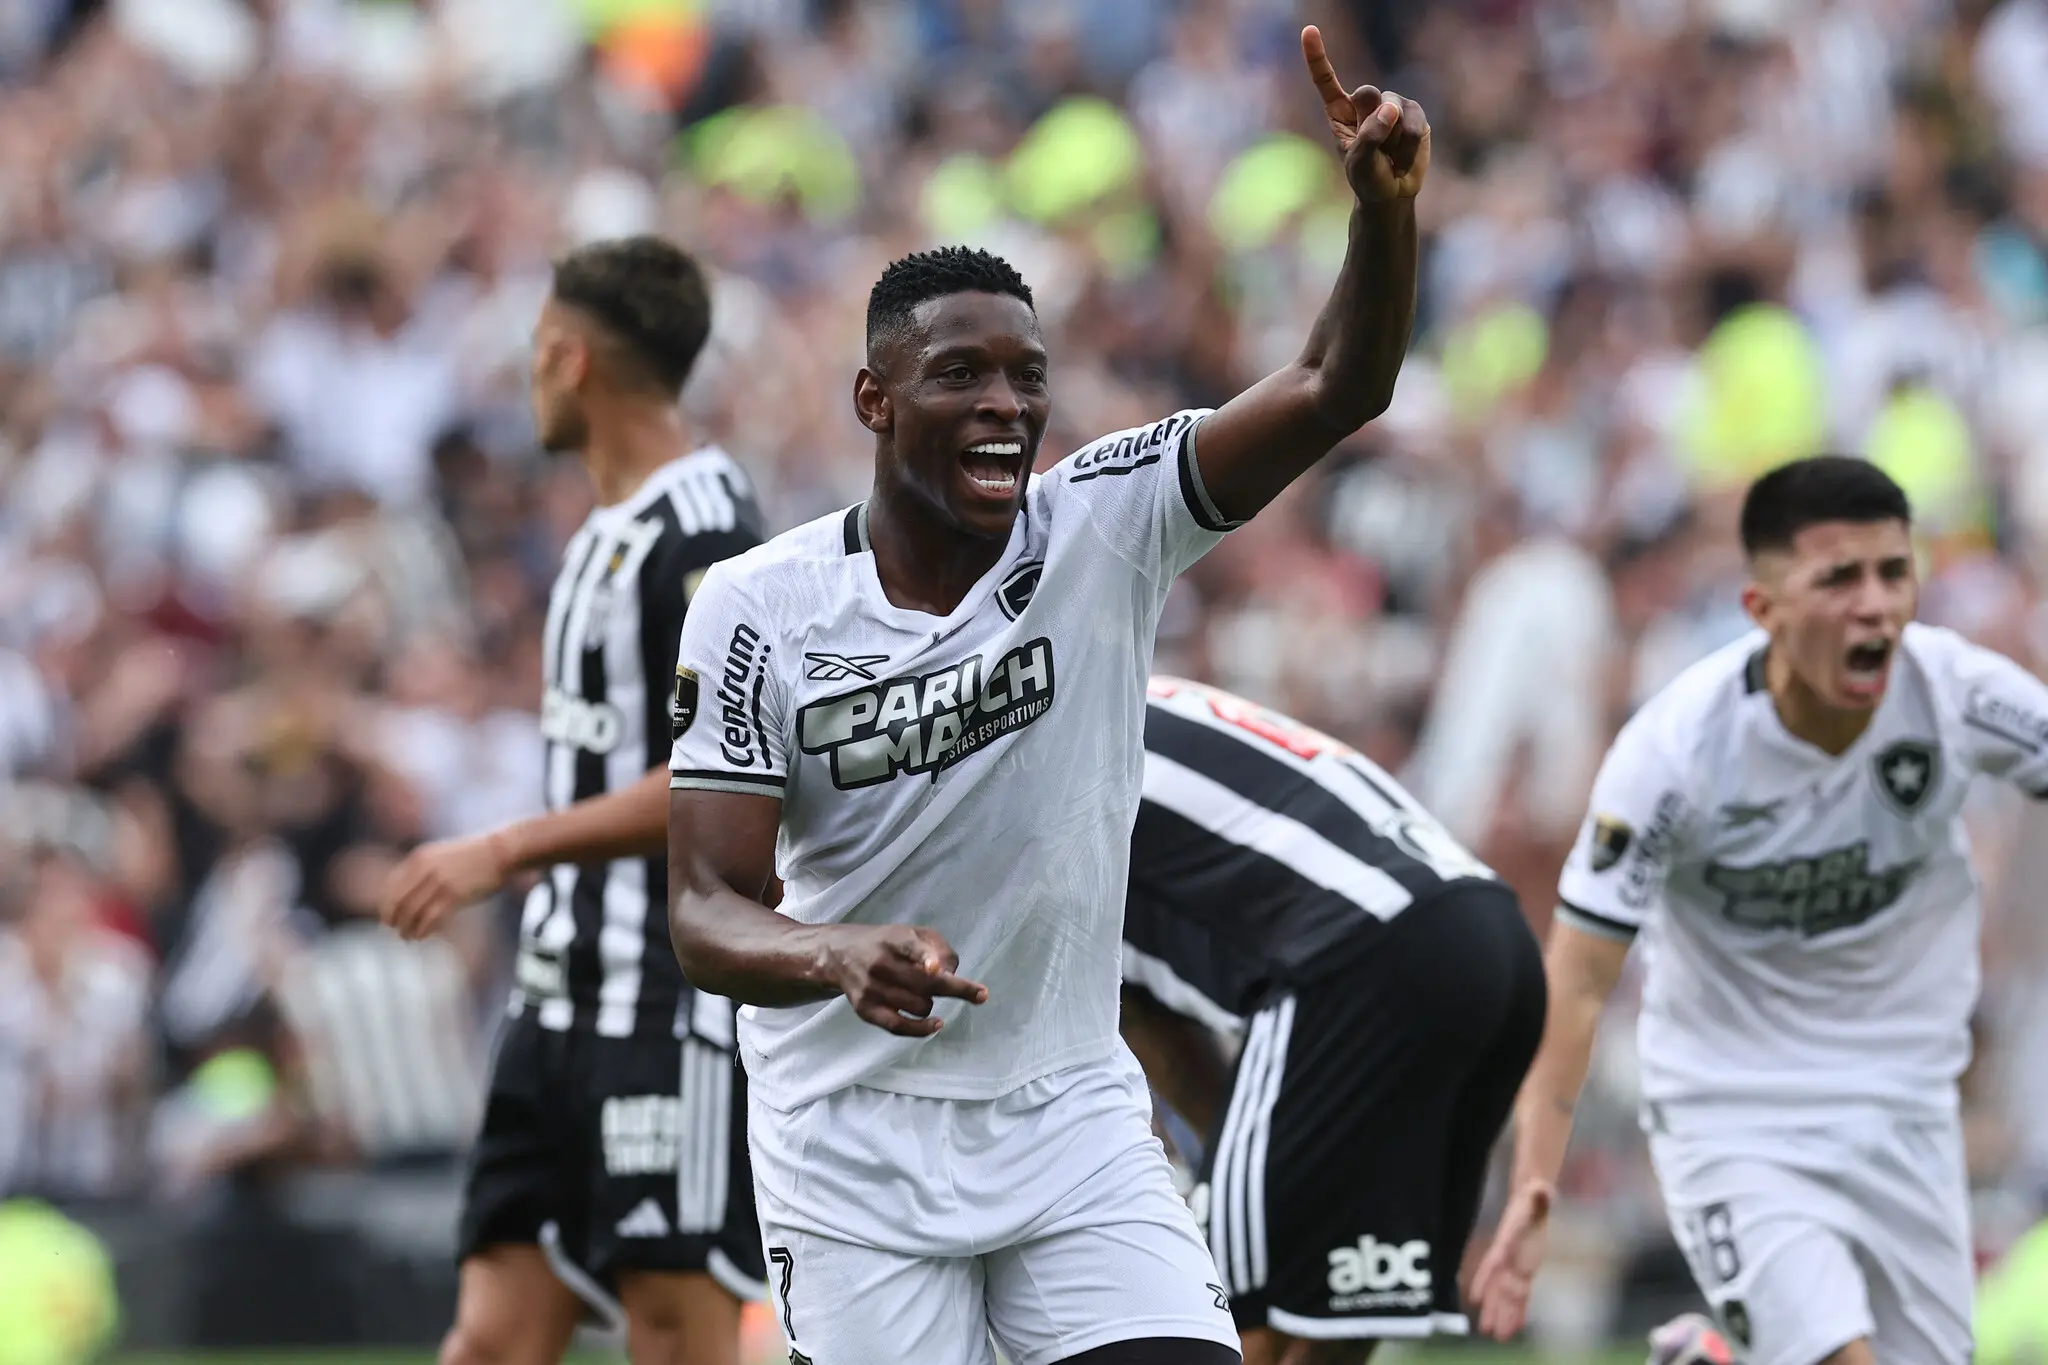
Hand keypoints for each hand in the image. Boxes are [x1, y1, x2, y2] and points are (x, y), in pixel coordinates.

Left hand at [380, 833, 512, 940]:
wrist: (501, 851)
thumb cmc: (475, 854)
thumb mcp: (442, 854)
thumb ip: (424, 868)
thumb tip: (410, 892)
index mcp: (419, 858)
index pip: (391, 886)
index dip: (386, 905)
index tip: (388, 917)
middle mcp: (425, 869)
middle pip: (397, 901)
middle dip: (393, 919)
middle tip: (395, 930)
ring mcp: (439, 882)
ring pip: (412, 912)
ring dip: (406, 928)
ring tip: (408, 937)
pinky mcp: (454, 896)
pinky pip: (430, 918)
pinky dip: (422, 930)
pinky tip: (422, 936)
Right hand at [823, 925, 988, 1037]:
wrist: (839, 954)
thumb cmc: (887, 943)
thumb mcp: (912, 933)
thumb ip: (938, 947)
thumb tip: (951, 974)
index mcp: (893, 939)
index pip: (911, 947)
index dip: (925, 957)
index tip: (936, 969)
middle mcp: (879, 963)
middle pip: (924, 983)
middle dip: (954, 989)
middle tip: (979, 994)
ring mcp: (871, 988)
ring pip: (918, 1005)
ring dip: (931, 1003)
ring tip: (923, 993)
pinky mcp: (865, 1010)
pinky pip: (898, 1027)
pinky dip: (921, 1029)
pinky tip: (936, 1024)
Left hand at [1300, 25, 1429, 202]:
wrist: (1392, 193)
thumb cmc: (1367, 178)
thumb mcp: (1359, 162)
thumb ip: (1369, 135)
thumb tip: (1392, 108)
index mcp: (1340, 111)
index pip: (1326, 80)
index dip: (1317, 56)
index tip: (1308, 30)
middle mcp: (1365, 103)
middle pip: (1366, 93)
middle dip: (1370, 121)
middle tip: (1374, 147)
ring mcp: (1391, 105)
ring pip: (1392, 109)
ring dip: (1390, 141)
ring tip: (1389, 156)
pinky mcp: (1414, 113)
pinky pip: (1412, 124)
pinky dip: (1407, 146)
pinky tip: (1403, 157)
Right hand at [1471, 1179, 1553, 1339]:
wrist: (1531, 1199)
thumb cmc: (1535, 1196)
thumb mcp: (1538, 1193)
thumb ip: (1540, 1195)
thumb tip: (1542, 1188)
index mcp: (1508, 1239)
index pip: (1494, 1261)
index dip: (1484, 1279)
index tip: (1473, 1296)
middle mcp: (1508, 1256)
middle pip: (1499, 1286)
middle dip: (1493, 1308)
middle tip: (1485, 1329)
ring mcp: (1516, 1265)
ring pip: (1507, 1294)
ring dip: (1502, 1314)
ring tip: (1496, 1335)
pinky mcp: (1525, 1270)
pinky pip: (1520, 1293)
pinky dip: (1517, 1310)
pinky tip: (1514, 1327)